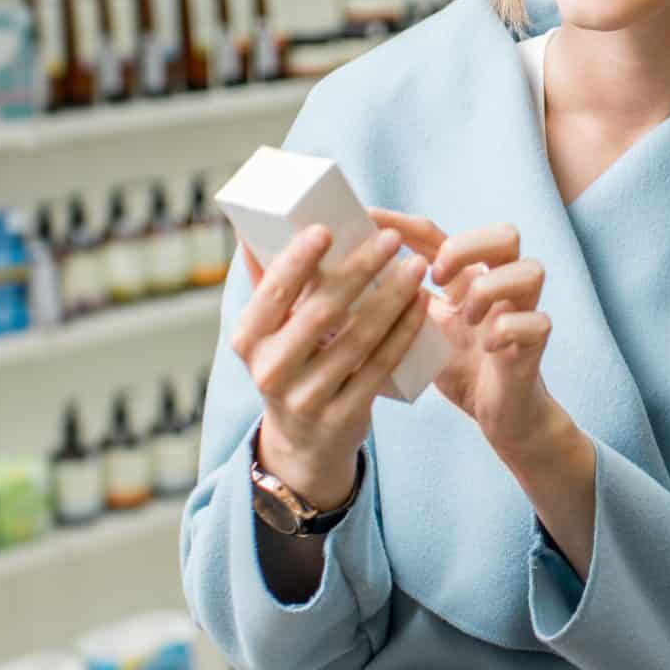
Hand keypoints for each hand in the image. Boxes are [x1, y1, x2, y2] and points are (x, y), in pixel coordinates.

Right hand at [231, 222, 429, 508]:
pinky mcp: (343, 416)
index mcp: (249, 339)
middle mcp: (271, 371)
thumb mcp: (267, 332)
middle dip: (359, 271)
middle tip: (390, 238)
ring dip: (392, 298)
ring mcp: (307, 398)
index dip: (297, 261)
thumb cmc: (290, 364)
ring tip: (416, 265)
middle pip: (321, 313)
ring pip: (358, 339)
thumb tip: (252, 226)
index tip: (326, 229)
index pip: (272, 293)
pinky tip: (420, 304)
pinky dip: (403, 332)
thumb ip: (266, 282)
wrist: (303, 443)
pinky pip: (380, 366)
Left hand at [372, 211, 597, 569]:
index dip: (401, 224)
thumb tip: (331, 294)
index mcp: (467, 278)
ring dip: (491, 288)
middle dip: (467, 247)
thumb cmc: (458, 368)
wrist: (500, 414)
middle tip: (437, 276)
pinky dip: (508, 329)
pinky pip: (536, 321)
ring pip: (530, 269)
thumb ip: (394, 306)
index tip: (367, 220)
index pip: (438, 234)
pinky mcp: (536, 343)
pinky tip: (488, 346)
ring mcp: (523, 311)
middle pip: (506, 234)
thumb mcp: (418, 331)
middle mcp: (501, 286)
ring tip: (467, 316)